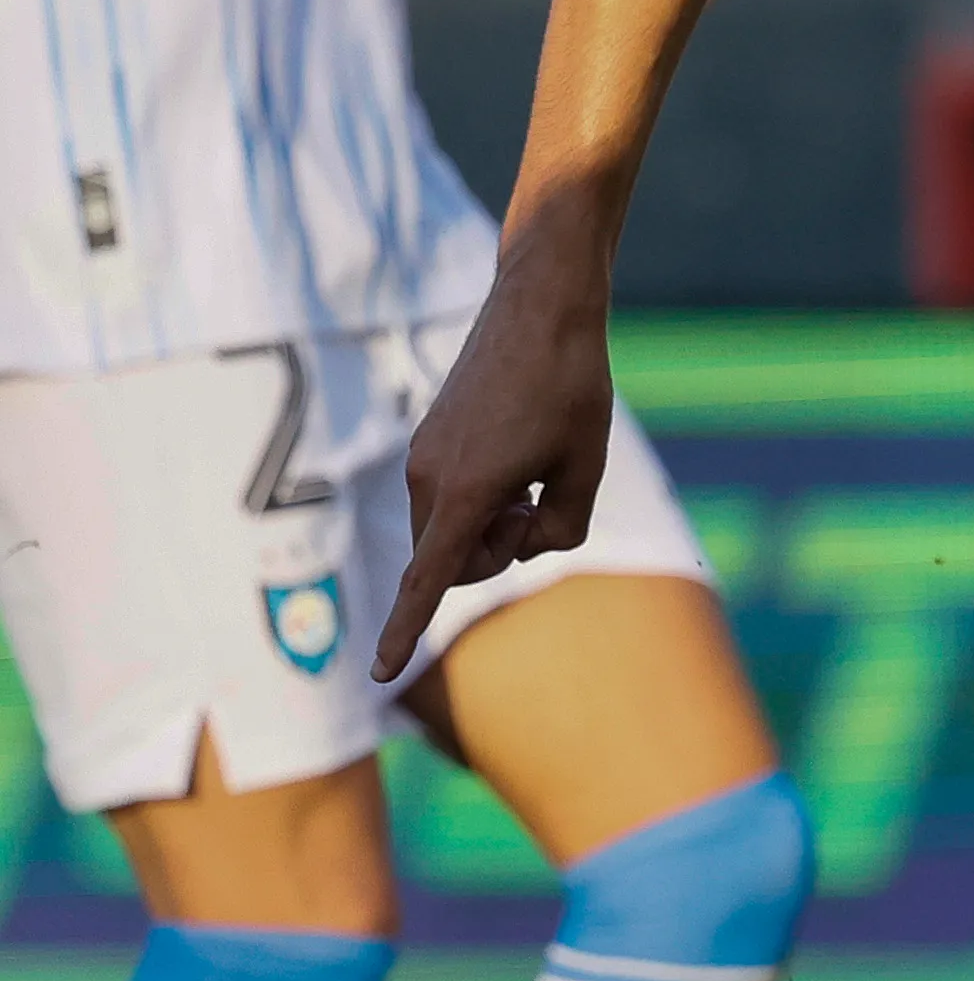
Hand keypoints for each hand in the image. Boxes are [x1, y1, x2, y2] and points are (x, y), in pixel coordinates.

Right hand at [370, 244, 619, 676]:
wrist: (542, 306)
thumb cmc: (573, 385)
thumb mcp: (587, 467)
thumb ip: (561, 529)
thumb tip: (526, 544)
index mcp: (467, 493)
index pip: (429, 580)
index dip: (404, 631)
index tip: (379, 674)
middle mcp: (429, 478)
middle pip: (456, 562)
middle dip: (499, 554)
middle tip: (541, 506)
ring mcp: (422, 457)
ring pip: (454, 530)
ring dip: (496, 521)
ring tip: (534, 467)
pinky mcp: (428, 440)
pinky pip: (451, 497)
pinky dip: (486, 495)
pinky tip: (521, 448)